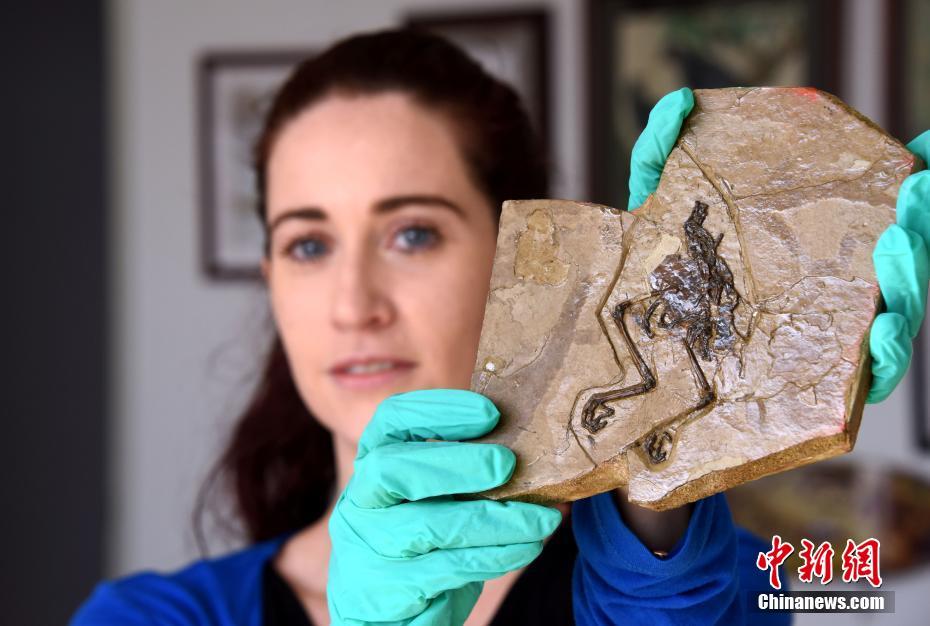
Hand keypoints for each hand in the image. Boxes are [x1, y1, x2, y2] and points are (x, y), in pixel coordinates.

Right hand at [326, 389, 561, 624]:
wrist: (385, 620)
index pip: (392, 419)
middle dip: (457, 462)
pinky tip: (526, 548)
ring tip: (542, 520)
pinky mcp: (385, 591)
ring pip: (429, 525)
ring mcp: (366, 547)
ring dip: (495, 520)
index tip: (490, 412)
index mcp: (372, 463)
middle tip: (509, 464)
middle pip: (393, 468)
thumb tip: (530, 448)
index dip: (440, 410)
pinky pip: (447, 567)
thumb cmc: (419, 548)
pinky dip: (495, 555)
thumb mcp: (432, 501)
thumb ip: (462, 474)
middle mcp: (360, 501)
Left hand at [627, 89, 928, 403]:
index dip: (911, 192)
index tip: (923, 153)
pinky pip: (865, 378)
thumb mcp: (659, 211)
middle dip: (915, 229)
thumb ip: (665, 154)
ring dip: (906, 281)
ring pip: (892, 313)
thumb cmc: (666, 273)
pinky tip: (877, 333)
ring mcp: (831, 336)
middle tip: (915, 196)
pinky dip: (882, 358)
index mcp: (815, 247)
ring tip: (896, 247)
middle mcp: (834, 288)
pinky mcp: (819, 387)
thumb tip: (679, 104)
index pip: (879, 216)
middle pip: (897, 262)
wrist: (643, 355)